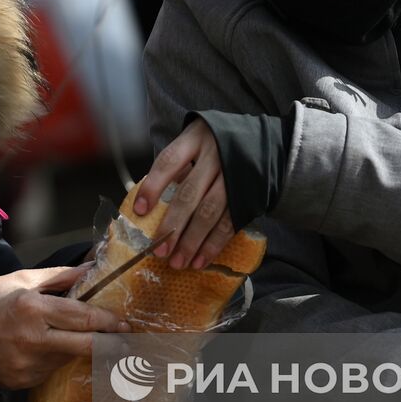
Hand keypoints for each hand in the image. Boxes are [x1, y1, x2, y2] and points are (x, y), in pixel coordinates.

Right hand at [0, 266, 129, 389]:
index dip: (107, 322)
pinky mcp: (21, 382)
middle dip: (109, 344)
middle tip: (125, 342)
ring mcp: (27, 365)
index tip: (124, 324)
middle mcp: (33, 340)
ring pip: (67, 359)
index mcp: (33, 309)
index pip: (82, 318)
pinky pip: (49, 371)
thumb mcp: (22, 279)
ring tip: (69, 338)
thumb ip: (60, 277)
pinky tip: (42, 349)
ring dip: (75, 350)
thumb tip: (92, 269)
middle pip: (84, 347)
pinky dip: (53, 360)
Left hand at [134, 119, 234, 269]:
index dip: (153, 186)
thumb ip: (176, 168)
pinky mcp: (246, 196)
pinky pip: (229, 223)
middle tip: (159, 250)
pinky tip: (201, 260)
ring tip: (178, 262)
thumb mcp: (194, 143)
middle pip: (189, 194)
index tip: (140, 210)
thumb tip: (151, 204)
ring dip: (192, 241)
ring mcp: (233, 176)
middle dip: (173, 225)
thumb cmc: (215, 145)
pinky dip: (214, 244)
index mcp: (195, 139)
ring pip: (210, 212)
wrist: (260, 141)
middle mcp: (215, 157)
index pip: (169, 162)